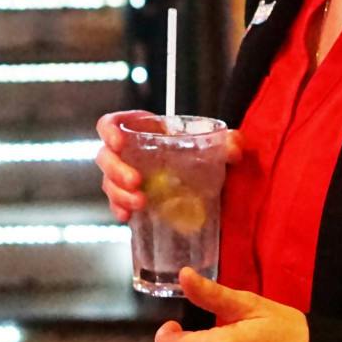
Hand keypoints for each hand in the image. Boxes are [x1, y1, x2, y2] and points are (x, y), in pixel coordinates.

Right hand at [94, 112, 242, 221]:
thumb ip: (227, 142)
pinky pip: (115, 203)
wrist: (199, 178)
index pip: (110, 123)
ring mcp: (125, 176)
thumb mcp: (212, 144)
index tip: (118, 142)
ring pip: (108, 182)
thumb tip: (236, 148)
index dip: (108, 131)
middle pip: (105, 157)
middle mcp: (128, 152)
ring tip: (141, 203)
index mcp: (141, 130)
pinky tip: (127, 217)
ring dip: (119, 194)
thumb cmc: (197, 153)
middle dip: (117, 171)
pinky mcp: (129, 197)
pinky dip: (118, 209)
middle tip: (137, 182)